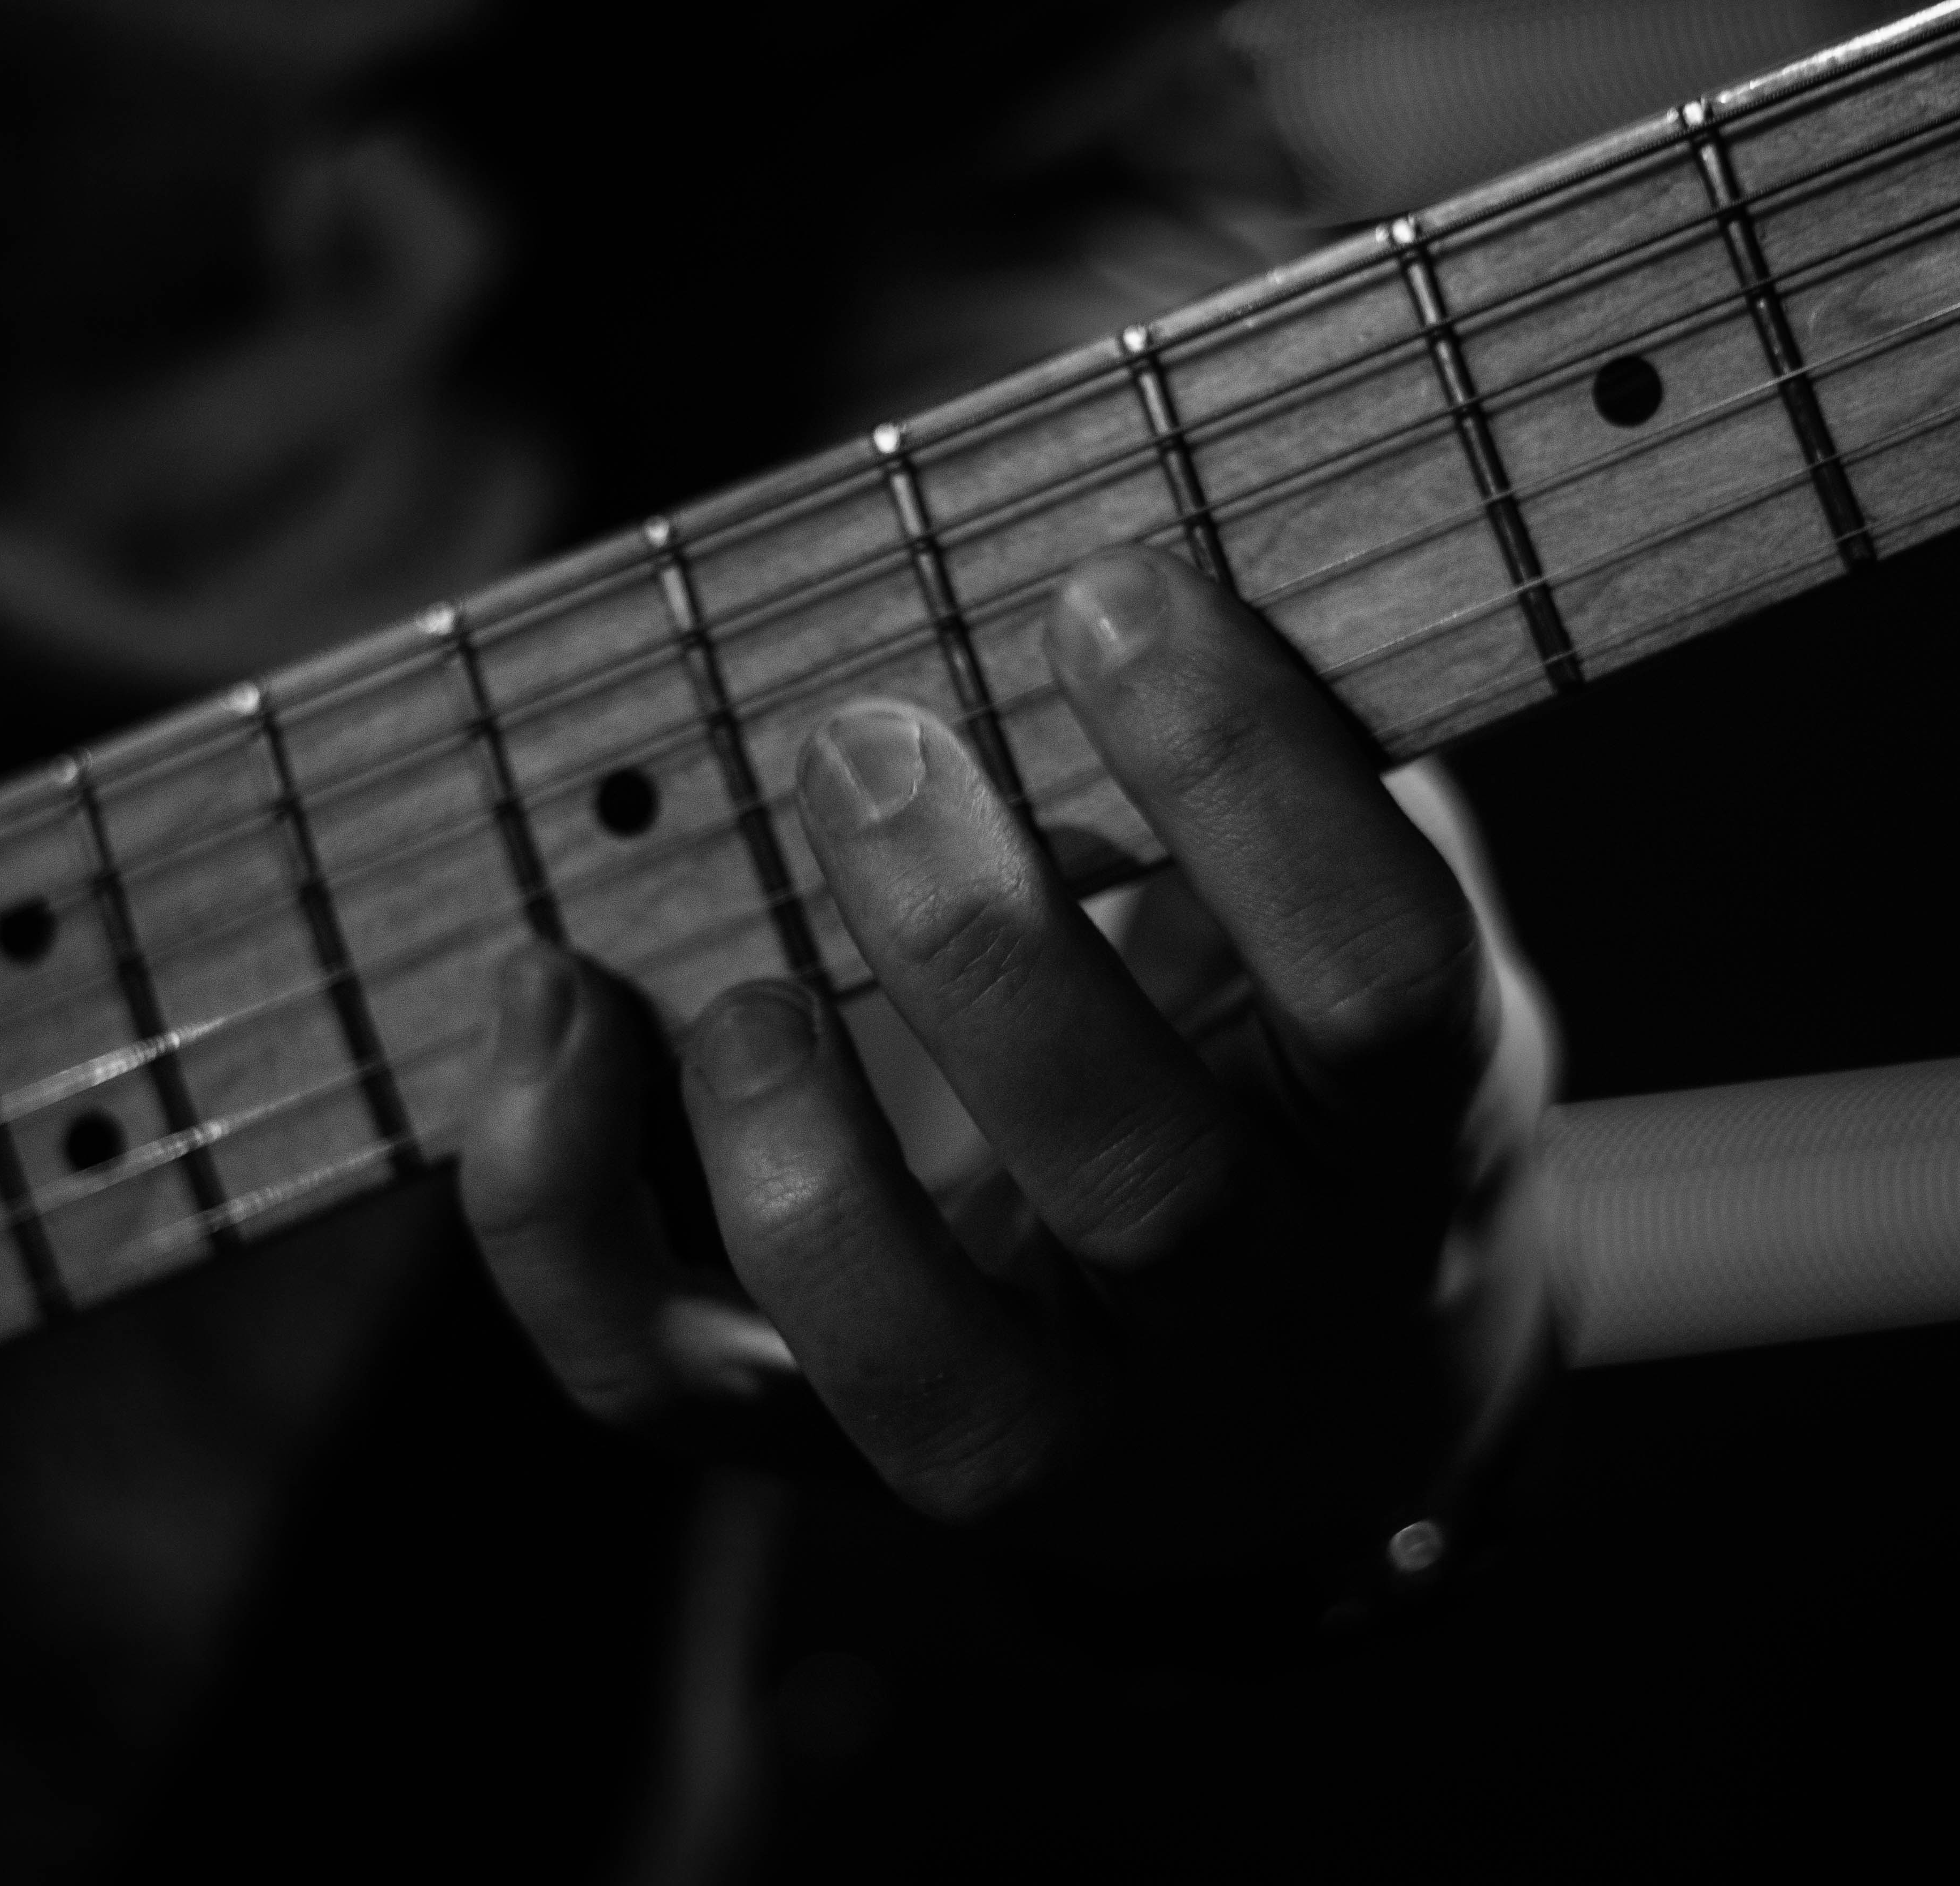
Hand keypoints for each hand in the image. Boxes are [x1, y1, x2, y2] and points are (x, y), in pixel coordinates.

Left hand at [461, 544, 1555, 1617]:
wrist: (1323, 1410)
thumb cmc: (1313, 1069)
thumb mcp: (1379, 918)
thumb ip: (1309, 759)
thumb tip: (1148, 498)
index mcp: (1410, 1150)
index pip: (1381, 982)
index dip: (1252, 784)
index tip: (1106, 590)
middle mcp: (1252, 1323)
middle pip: (1144, 1190)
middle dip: (982, 952)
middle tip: (863, 744)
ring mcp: (1056, 1435)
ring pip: (911, 1368)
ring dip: (793, 1157)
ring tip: (739, 986)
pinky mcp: (838, 1461)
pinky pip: (664, 1385)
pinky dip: (563, 1209)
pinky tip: (549, 1011)